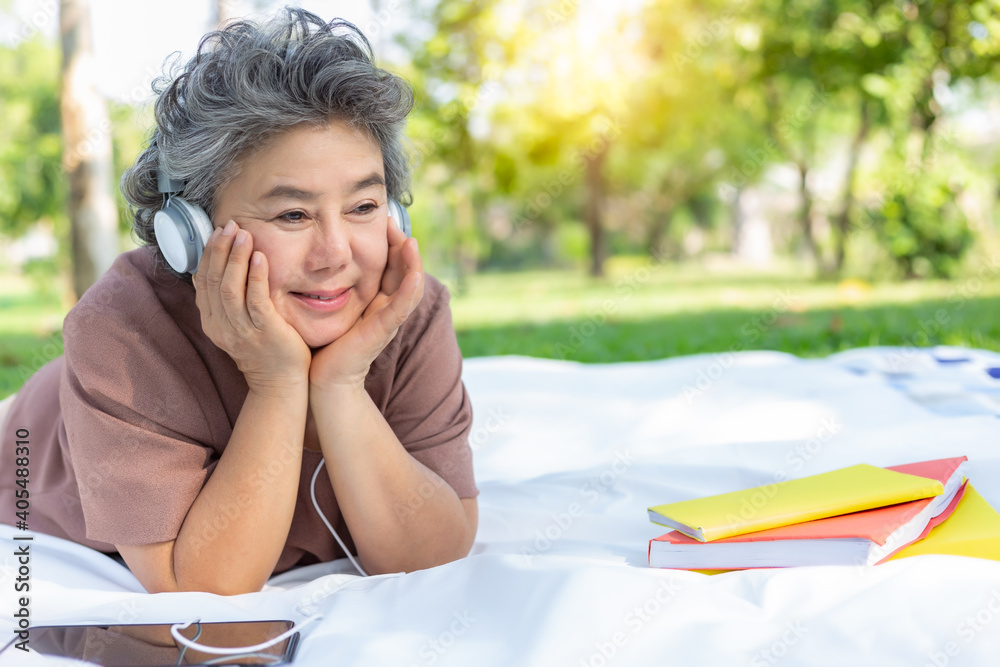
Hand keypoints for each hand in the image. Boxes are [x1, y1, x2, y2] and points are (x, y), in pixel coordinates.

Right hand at [193, 220, 311, 395]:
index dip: (207, 254)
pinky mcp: (265, 332)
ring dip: (235, 258)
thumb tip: (223, 267)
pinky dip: (256, 277)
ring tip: (243, 234)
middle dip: (219, 250)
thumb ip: (229, 300)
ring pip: (230, 289)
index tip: (216, 231)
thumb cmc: (264, 349)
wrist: (280, 383)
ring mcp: (242, 330)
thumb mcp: (238, 324)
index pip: (202, 282)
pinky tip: (260, 257)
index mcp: (212, 322)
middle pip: (213, 281)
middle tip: (229, 225)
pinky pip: (256, 301)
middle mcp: (222, 326)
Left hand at [309, 213, 423, 391]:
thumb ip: (331, 282)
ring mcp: (388, 320)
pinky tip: (414, 275)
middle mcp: (387, 307)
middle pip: (404, 270)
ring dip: (413, 263)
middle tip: (392, 219)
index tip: (381, 217)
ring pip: (410, 287)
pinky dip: (410, 291)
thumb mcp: (331, 304)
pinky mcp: (382, 332)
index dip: (390, 241)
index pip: (391, 264)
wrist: (324, 377)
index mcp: (377, 299)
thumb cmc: (326, 341)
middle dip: (402, 244)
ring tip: (410, 240)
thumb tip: (319, 253)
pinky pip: (401, 309)